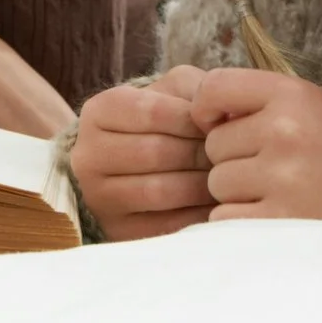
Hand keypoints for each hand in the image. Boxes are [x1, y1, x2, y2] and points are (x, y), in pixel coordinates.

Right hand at [71, 65, 212, 240]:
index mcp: (100, 111)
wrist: (140, 167)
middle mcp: (88, 154)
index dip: (193, 118)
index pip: (151, 111)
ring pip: (159, 190)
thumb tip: (226, 116)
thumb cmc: (168, 122)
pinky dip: (197, 216)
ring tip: (228, 178)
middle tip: (233, 155)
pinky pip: (164, 226)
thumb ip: (199, 92)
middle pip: (155, 152)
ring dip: (202, 185)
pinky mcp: (118, 230)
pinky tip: (217, 205)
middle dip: (201, 153)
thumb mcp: (176, 93)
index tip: (220, 125)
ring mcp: (98, 197)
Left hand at [191, 68, 321, 239]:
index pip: (215, 86)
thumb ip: (266, 102)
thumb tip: (196, 109)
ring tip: (287, 200)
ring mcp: (282, 180)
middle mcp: (285, 131)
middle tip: (280, 174)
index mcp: (296, 95)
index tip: (217, 125)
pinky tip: (281, 225)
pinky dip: (244, 227)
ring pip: (217, 185)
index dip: (207, 109)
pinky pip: (224, 221)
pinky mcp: (277, 226)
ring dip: (240, 197)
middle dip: (234, 161)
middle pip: (213, 145)